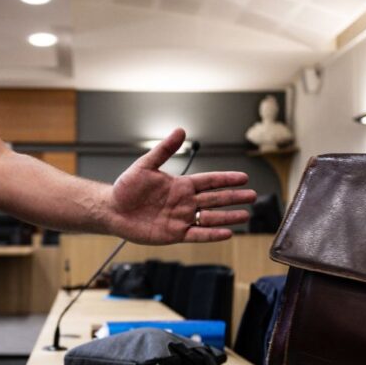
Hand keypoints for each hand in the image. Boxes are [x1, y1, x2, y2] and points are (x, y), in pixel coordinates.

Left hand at [108, 129, 255, 243]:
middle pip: (215, 199)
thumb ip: (164, 150)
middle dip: (234, 197)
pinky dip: (212, 234)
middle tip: (253, 196)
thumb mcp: (145, 165)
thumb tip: (180, 130)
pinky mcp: (174, 234)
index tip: (244, 178)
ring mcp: (181, 218)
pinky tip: (227, 233)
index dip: (227, 179)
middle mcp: (184, 202)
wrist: (112, 209)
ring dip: (228, 217)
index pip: (210, 181)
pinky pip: (198, 234)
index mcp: (181, 185)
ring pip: (211, 218)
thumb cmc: (126, 188)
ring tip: (246, 216)